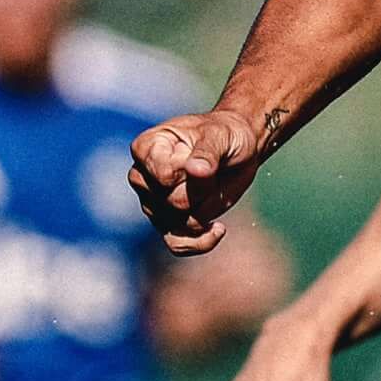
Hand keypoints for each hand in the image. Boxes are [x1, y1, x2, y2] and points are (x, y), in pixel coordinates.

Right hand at [129, 107, 263, 252]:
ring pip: (178, 224)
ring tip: (214, 187)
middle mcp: (142, 176)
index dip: (191, 172)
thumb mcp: (220, 136)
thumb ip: (207, 153)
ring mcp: (152, 202)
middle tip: (213, 170)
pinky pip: (177, 245)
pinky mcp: (167, 222)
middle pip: (171, 203)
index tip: (203, 154)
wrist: (238, 150)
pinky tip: (219, 228)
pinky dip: (201, 242)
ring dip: (205, 210)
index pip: (164, 176)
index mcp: (146, 147)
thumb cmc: (225, 135)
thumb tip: (196, 171)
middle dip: (201, 192)